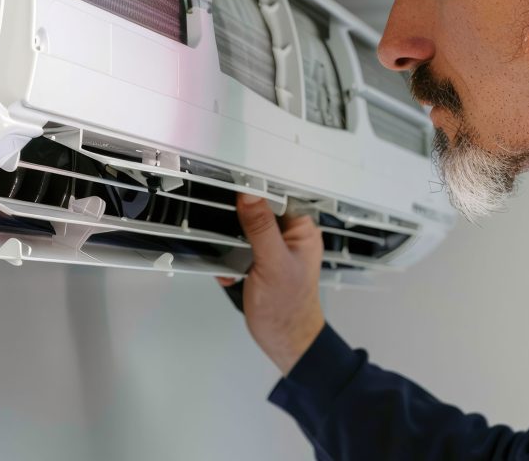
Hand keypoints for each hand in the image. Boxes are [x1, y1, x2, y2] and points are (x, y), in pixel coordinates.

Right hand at [218, 193, 325, 374]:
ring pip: (242, 231)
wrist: (284, 341)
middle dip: (236, 224)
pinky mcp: (258, 262)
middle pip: (256, 211)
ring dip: (229, 245)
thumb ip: (261, 227)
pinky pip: (237, 250)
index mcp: (301, 230)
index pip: (277, 195)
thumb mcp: (273, 263)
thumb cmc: (289, 308)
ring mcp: (272, 249)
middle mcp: (288, 236)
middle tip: (227, 235)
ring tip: (229, 260)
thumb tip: (250, 194)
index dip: (254, 190)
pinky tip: (230, 274)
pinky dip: (228, 260)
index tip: (231, 187)